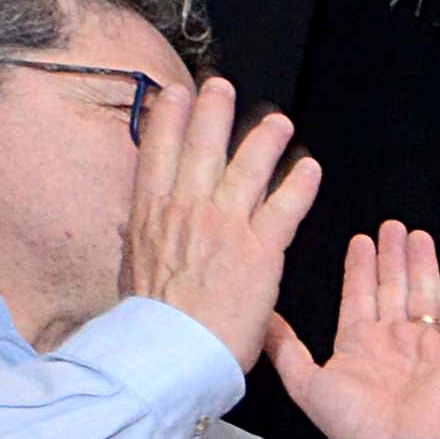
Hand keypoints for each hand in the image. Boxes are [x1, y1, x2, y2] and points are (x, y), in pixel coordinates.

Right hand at [122, 75, 316, 369]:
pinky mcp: (260, 250)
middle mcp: (187, 209)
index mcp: (150, 214)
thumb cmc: (152, 322)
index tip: (175, 94)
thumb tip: (129, 226)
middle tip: (222, 87)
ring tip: (278, 122)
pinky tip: (310, 168)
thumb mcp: (130, 271)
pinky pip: (286, 208)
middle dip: (214, 111)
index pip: (158, 152)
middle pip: (203, 146)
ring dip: (266, 139)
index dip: (169, 118)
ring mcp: (225, 226)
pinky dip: (300, 185)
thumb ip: (138, 241)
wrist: (171, 351)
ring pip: (248, 168)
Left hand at [265, 222, 439, 438]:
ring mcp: (424, 345)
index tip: (360, 241)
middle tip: (391, 227)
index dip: (360, 266)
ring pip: (423, 292)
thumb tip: (265, 320)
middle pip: (393, 286)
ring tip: (417, 236)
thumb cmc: (355, 429)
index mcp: (359, 345)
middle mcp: (392, 341)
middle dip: (391, 255)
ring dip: (421, 263)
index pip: (360, 293)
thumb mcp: (306, 383)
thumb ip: (286, 347)